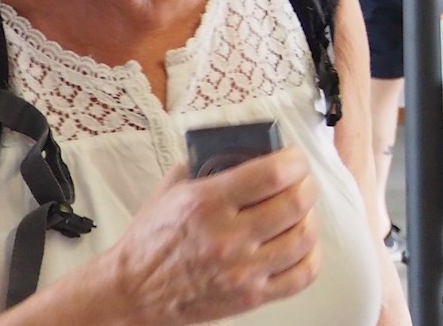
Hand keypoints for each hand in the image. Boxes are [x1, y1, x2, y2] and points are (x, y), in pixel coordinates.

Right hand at [100, 148, 321, 324]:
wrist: (133, 291)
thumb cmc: (150, 242)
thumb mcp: (171, 190)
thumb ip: (206, 164)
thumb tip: (243, 147)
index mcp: (206, 204)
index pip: (273, 174)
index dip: (295, 161)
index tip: (294, 159)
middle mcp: (227, 238)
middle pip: (296, 202)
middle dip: (305, 185)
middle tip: (299, 183)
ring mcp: (242, 270)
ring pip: (305, 236)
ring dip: (308, 218)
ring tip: (298, 213)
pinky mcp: (251, 296)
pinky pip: (303, 274)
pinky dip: (310, 255)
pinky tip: (299, 245)